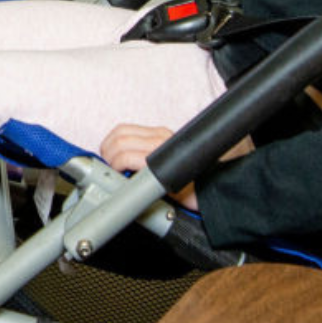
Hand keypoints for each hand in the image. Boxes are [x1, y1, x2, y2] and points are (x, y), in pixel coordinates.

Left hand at [99, 124, 255, 211]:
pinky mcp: (160, 163)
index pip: (123, 130)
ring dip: (111, 161)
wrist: (214, 192)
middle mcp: (161, 136)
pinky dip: (119, 167)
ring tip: (117, 174)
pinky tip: (125, 179)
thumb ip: (148, 159)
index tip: (109, 160)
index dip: (110, 145)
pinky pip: (128, 158)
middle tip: (111, 169)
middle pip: (118, 136)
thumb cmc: (192, 183)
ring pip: (120, 145)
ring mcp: (161, 148)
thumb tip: (122, 168)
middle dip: (107, 153)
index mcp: (160, 134)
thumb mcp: (166, 164)